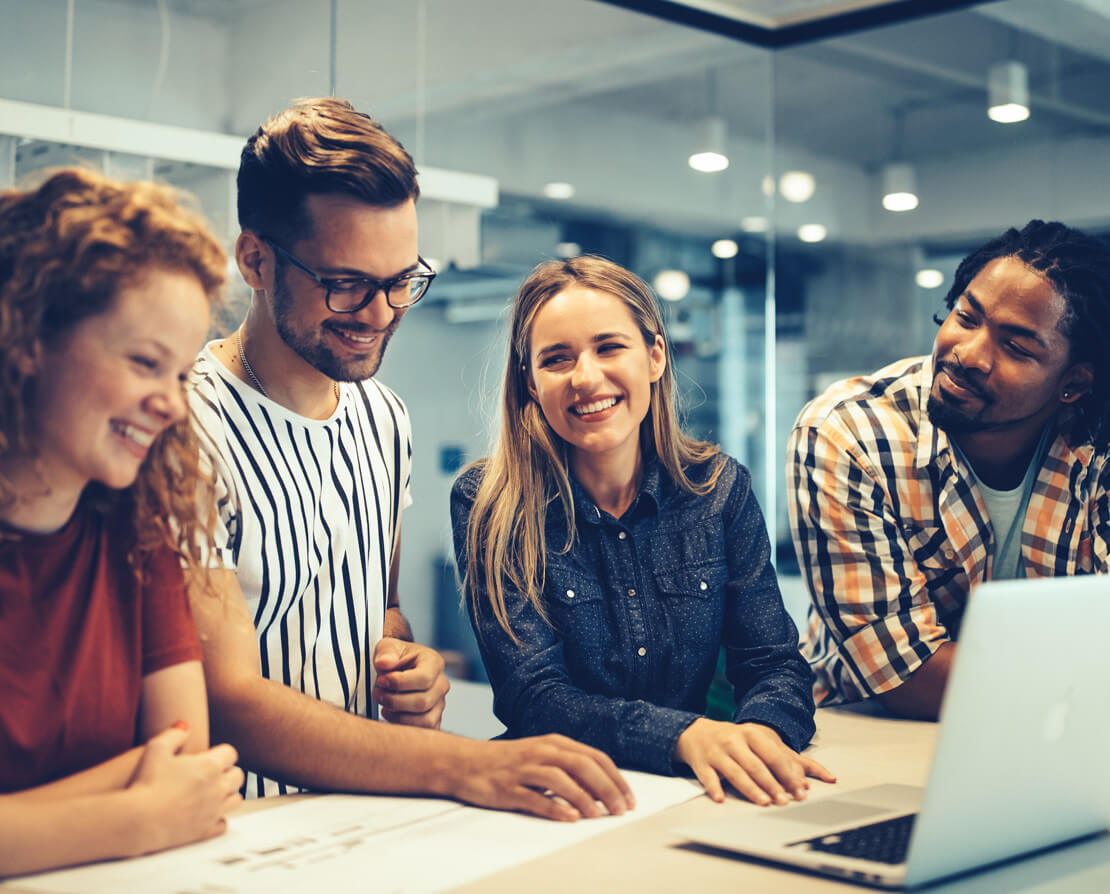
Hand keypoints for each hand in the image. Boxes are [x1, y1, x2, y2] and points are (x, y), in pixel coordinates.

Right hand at [127, 726, 243, 854]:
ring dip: (228, 795)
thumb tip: (185, 726)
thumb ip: (174, 735)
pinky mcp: (206, 831)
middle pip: (238, 776)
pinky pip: (223, 824)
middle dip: (228, 773)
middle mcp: (218, 787)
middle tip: (213, 775)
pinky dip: (218, 819)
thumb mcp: (155, 749)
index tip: (210, 757)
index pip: (231, 753)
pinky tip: (206, 815)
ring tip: (213, 794)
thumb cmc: (146, 782)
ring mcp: (215, 810)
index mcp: (210, 765)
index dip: (221, 754)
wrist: (139, 820)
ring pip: (237, 800)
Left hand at [371, 637, 449, 728]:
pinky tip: (391, 715)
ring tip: (383, 706)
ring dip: (399, 716)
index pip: (424, 678)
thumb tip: (384, 663)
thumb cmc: (394, 657)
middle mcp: (441, 684)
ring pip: (425, 720)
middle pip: (423, 701)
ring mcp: (440, 703)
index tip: (381, 681)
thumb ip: (386, 652)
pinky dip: (404, 726)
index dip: (400, 683)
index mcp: (434, 663)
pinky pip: (423, 731)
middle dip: (395, 701)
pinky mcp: (434, 719)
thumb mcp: (387, 647)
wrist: (398, 669)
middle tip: (377, 694)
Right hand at [453, 734, 635, 821]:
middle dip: (607, 788)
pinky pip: (535, 798)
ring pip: (561, 780)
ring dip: (584, 798)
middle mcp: (542, 752)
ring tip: (598, 815)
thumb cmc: (508, 761)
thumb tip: (602, 788)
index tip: (629, 798)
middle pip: (583, 766)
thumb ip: (569, 766)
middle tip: (620, 809)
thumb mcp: (542, 755)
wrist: (465, 761)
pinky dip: (554, 808)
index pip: (595, 757)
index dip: (616, 778)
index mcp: (555, 743)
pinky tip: (569, 818)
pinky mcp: (508, 788)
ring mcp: (525, 769)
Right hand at [674, 719, 834, 805]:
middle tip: (784, 801)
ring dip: (750, 788)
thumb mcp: (757, 741)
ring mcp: (716, 751)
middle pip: (755, 765)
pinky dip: (715, 788)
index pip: (773, 755)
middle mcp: (734, 741)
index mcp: (751, 734)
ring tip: (763, 802)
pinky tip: (721, 798)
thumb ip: (783, 758)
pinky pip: (708, 777)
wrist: (695, 732)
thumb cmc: (734, 740)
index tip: (799, 791)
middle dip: (771, 784)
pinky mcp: (701, 763)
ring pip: (735, 772)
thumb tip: (810, 780)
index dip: (787, 773)